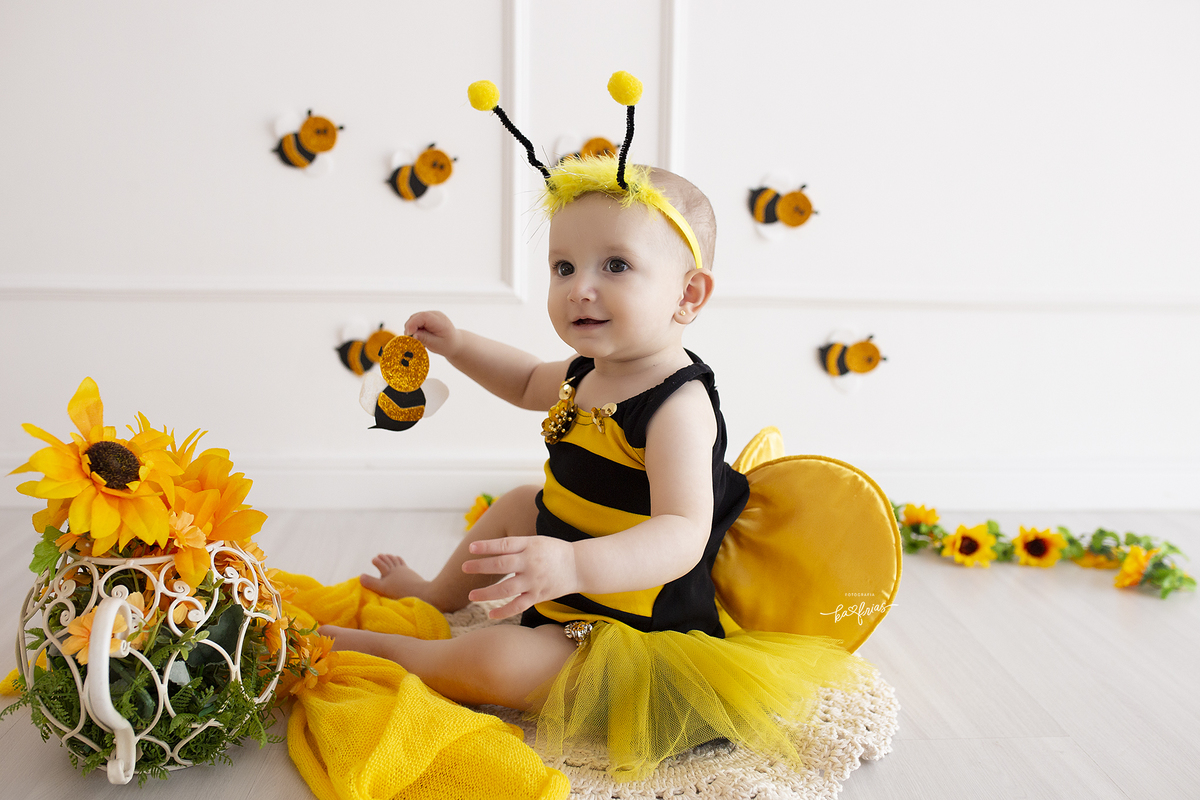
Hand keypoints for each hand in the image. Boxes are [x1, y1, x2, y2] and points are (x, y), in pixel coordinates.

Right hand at [404, 311, 460, 356]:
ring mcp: (430, 315)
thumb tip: (413, 335)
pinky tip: (419, 337)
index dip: (413, 324)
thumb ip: (425, 338)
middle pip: (416, 317)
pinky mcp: (427, 318)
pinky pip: (416, 321)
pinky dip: (414, 329)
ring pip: (414, 318)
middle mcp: (435, 315)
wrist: (454, 342)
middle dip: (410, 328)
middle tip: (411, 340)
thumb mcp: (436, 345)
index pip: (423, 317)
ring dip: (411, 329)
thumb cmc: (447, 345)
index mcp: (440, 321)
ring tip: (417, 340)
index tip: (409, 334)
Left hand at [462, 536, 578, 619]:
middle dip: (481, 567)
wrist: (579, 566)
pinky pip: (518, 605)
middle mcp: (531, 563)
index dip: (487, 546)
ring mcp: (534, 581)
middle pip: (502, 565)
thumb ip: (515, 546)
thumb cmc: (553, 551)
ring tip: (471, 595)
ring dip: (487, 593)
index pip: (505, 545)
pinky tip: (490, 614)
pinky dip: (504, 611)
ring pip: (506, 589)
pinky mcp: (538, 595)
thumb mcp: (536, 542)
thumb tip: (488, 550)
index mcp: (530, 546)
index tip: (471, 547)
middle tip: (465, 567)